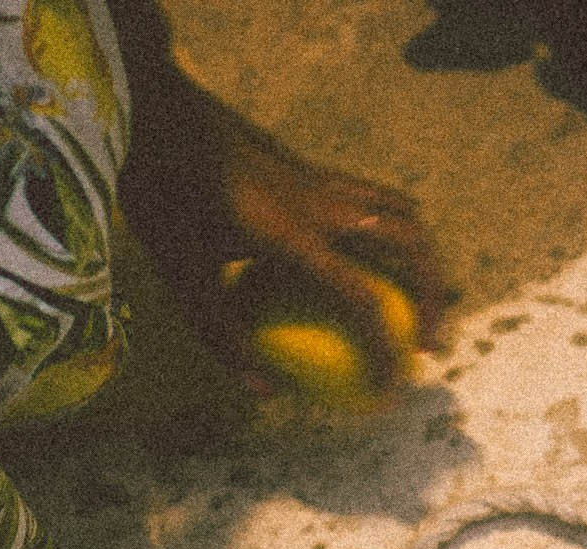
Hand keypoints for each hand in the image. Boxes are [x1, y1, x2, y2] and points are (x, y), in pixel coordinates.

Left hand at [121, 76, 452, 393]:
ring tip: (415, 300)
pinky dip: (390, 229)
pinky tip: (366, 260)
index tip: (393, 386)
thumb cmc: (161, 199)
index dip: (385, 348)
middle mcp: (321, 203)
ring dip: (422, 258)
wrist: (153, 115)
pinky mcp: (312, 167)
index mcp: (293, 234)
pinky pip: (372, 196)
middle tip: (426, 344)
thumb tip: (264, 394)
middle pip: (409, 244)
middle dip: (433, 296)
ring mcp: (321, 179)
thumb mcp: (181, 277)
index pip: (361, 299)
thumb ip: (223, 337)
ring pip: (401, 211)